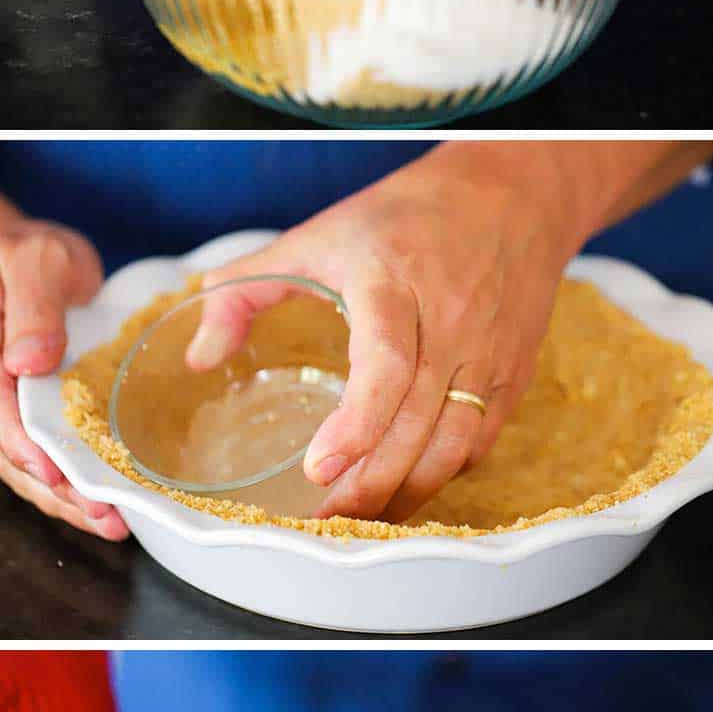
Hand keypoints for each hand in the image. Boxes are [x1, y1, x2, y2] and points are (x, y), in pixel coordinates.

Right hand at [0, 223, 128, 540]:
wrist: (3, 264)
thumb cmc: (23, 257)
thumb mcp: (38, 258)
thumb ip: (35, 305)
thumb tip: (29, 361)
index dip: (19, 438)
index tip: (53, 470)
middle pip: (3, 444)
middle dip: (53, 487)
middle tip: (104, 514)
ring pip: (14, 464)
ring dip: (61, 500)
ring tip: (110, 523)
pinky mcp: (1, 421)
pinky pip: (28, 461)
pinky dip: (62, 489)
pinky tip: (98, 509)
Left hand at [191, 144, 579, 522]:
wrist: (513, 195)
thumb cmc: (407, 215)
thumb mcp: (316, 233)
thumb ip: (244, 290)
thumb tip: (199, 355)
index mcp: (394, 282)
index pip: (386, 364)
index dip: (356, 424)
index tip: (317, 467)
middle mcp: (451, 321)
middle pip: (416, 422)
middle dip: (368, 482)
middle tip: (322, 516)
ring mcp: (488, 351)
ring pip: (453, 444)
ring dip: (406, 492)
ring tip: (358, 517)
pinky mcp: (511, 373)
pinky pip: (478, 440)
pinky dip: (442, 473)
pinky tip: (406, 486)